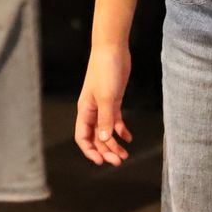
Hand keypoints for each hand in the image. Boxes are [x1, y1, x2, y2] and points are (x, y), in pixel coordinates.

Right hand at [76, 43, 134, 164]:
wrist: (113, 49)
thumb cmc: (105, 70)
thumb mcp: (107, 97)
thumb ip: (105, 119)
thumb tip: (103, 139)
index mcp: (85, 110)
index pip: (82, 137)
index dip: (90, 151)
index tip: (101, 161)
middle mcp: (92, 110)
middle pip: (96, 137)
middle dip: (106, 150)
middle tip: (119, 160)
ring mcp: (103, 106)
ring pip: (106, 131)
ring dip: (114, 143)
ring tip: (125, 154)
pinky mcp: (114, 100)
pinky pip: (115, 121)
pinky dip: (121, 130)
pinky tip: (128, 138)